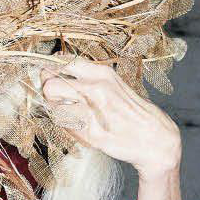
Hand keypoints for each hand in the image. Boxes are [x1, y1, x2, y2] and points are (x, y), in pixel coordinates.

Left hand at [39, 58, 181, 179]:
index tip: (50, 78)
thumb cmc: (129, 111)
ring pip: (52, 106)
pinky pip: (63, 126)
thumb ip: (87, 79)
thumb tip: (55, 74)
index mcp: (101, 73)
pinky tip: (76, 126)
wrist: (153, 137)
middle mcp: (96, 88)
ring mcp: (92, 111)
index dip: (50, 71)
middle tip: (53, 99)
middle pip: (50, 84)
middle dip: (47, 93)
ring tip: (66, 114)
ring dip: (54, 111)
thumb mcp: (112, 84)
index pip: (62, 62)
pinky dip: (64, 126)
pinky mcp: (90, 133)